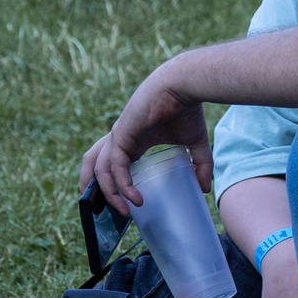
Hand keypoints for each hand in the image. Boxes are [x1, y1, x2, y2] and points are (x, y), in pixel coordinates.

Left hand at [80, 59, 213, 214]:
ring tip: (122, 212)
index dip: (113, 184)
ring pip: (100, 169)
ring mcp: (118, 135)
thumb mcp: (195, 144)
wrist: (184, 86)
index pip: (113, 164)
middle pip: (95, 165)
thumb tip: (205, 189)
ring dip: (107, 193)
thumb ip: (199, 165)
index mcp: (133, 140)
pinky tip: (134, 198)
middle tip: (99, 211)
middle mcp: (121, 138)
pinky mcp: (121, 133)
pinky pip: (114, 165)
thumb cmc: (188, 109)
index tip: (123, 204)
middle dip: (92, 187)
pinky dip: (122, 184)